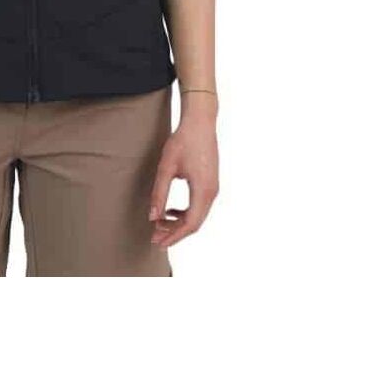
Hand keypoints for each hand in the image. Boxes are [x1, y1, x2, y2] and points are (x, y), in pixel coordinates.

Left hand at [148, 114, 218, 248]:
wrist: (200, 122)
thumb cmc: (183, 141)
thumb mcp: (166, 167)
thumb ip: (159, 193)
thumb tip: (152, 217)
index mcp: (203, 191)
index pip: (190, 224)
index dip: (174, 236)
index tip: (158, 242)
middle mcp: (212, 193)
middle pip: (195, 223)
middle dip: (174, 232)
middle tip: (154, 237)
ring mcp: (213, 188)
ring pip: (197, 215)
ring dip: (179, 223)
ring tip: (159, 224)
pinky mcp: (210, 183)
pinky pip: (199, 206)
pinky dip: (185, 213)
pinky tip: (170, 210)